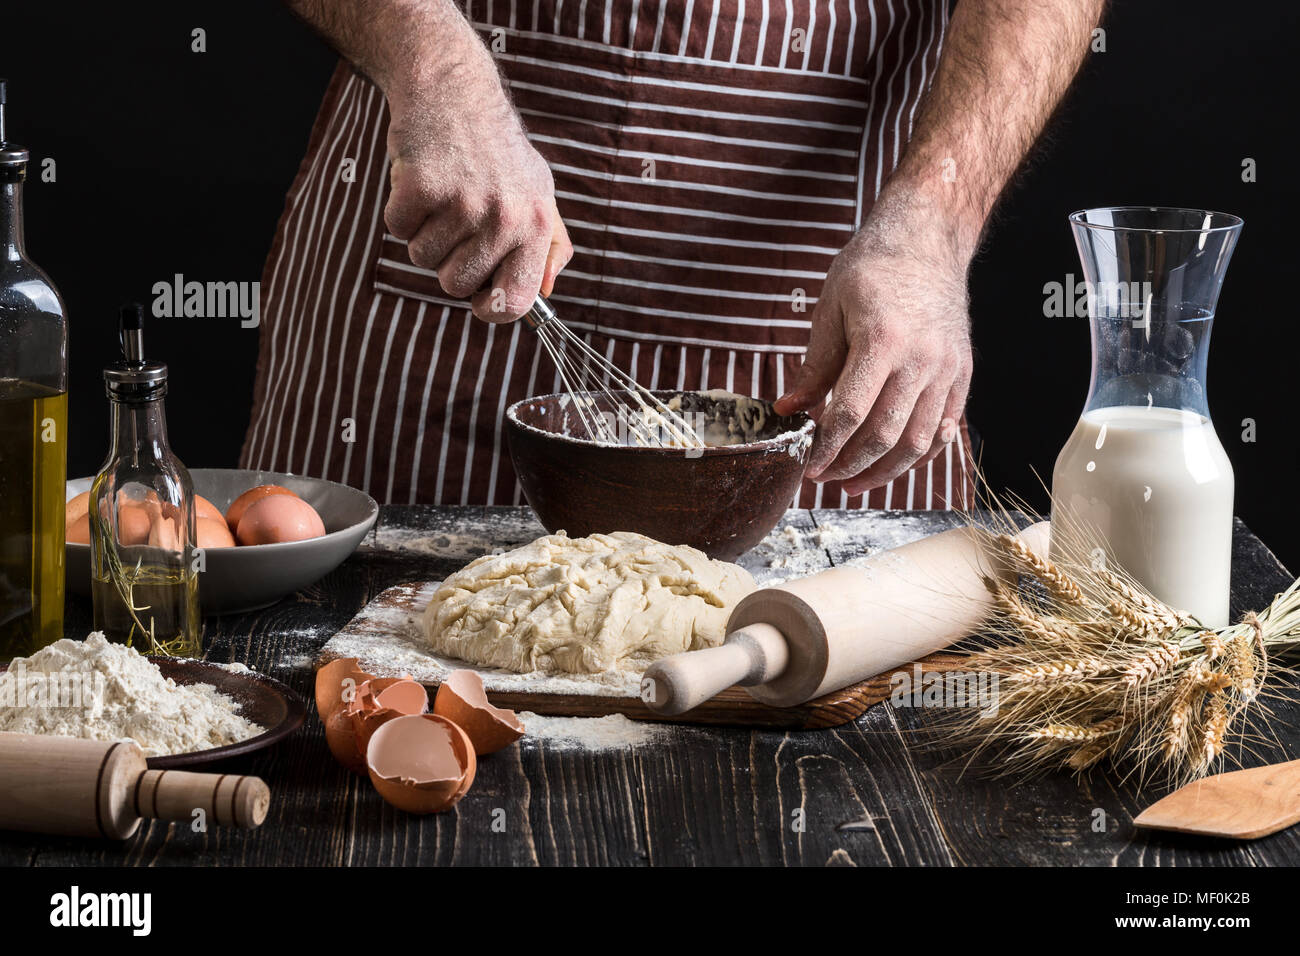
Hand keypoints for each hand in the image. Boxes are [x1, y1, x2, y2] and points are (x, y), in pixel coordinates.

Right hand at [384, 94, 572, 320]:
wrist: (454, 91)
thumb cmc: (497, 151)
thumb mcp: (538, 192)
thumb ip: (549, 245)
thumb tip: (546, 291)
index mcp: (537, 224)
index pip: (517, 301)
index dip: (492, 309)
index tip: (479, 300)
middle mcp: (505, 217)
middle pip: (456, 285)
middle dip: (447, 260)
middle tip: (456, 219)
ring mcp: (464, 202)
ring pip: (423, 259)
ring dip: (424, 232)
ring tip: (442, 194)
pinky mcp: (422, 187)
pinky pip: (398, 230)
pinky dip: (401, 210)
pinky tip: (420, 180)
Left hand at [773, 216, 971, 496]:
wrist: (928, 238)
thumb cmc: (873, 267)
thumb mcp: (830, 308)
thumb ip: (814, 365)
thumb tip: (789, 410)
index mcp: (882, 341)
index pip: (851, 412)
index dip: (828, 447)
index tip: (809, 466)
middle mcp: (921, 360)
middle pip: (886, 435)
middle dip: (852, 465)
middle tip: (825, 479)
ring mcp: (947, 369)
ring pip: (919, 441)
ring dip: (885, 471)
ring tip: (855, 483)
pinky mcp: (962, 373)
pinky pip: (944, 429)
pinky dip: (920, 454)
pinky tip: (895, 465)